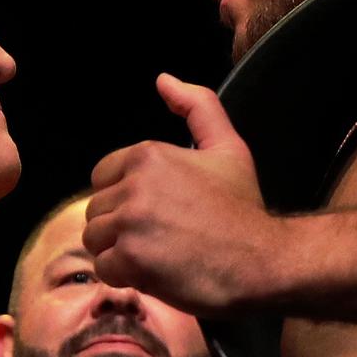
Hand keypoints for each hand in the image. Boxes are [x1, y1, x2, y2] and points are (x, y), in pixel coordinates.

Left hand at [83, 73, 282, 315]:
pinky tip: (155, 272)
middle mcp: (135, 184)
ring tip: (157, 255)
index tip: (158, 211)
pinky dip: (124, 276)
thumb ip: (197, 106)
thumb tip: (163, 80)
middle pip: (97, 209)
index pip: (103, 176)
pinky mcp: (130, 259)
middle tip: (162, 237)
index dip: (126, 196)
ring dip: (120, 251)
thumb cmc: (243, 208)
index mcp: (148, 154)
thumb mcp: (228, 147)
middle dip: (122, 226)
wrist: (261, 262)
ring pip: (95, 238)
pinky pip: (103, 268)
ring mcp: (130, 222)